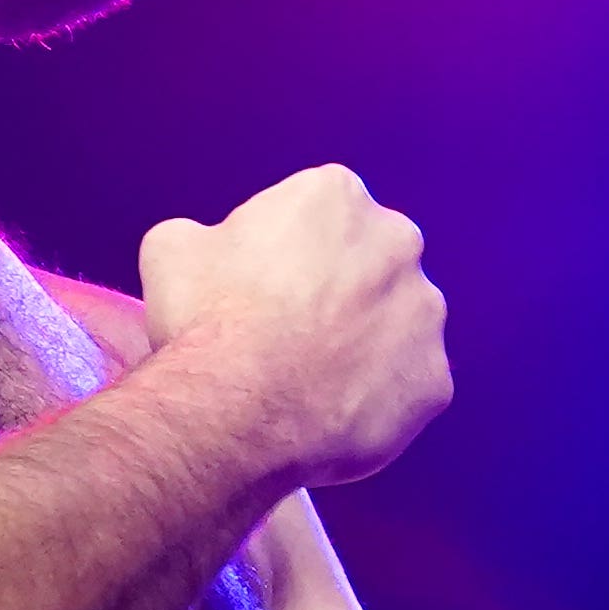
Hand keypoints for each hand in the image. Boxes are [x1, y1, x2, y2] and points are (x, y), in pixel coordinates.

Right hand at [137, 166, 452, 491]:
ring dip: (364, 345)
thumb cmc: (205, 320)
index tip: (261, 287)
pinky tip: (334, 413)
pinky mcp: (435, 381)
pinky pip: (406, 387)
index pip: (317, 216)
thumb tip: (215, 251)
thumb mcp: (174, 247)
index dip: (285, 254)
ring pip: (396, 326)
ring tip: (313, 380)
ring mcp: (425, 315)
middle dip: (338, 292)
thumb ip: (211, 236)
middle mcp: (398, 243)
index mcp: (337, 195)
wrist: (239, 411)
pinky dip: (378, 399)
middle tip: (292, 334)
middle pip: (368, 264)